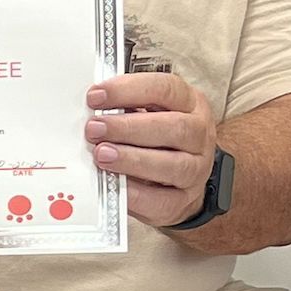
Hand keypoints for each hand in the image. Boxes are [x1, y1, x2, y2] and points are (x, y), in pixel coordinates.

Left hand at [86, 73, 217, 228]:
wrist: (180, 182)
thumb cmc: (158, 140)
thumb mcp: (148, 114)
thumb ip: (125, 109)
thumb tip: (90, 112)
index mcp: (190, 104)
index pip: (166, 89)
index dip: (129, 90)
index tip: (95, 96)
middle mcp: (199, 134)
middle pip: (172, 127)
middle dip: (128, 127)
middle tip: (94, 129)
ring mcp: (196, 169)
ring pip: (172, 164)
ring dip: (132, 159)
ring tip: (101, 155)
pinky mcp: (184, 201)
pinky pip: (161, 200)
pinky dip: (135, 194)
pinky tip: (114, 185)